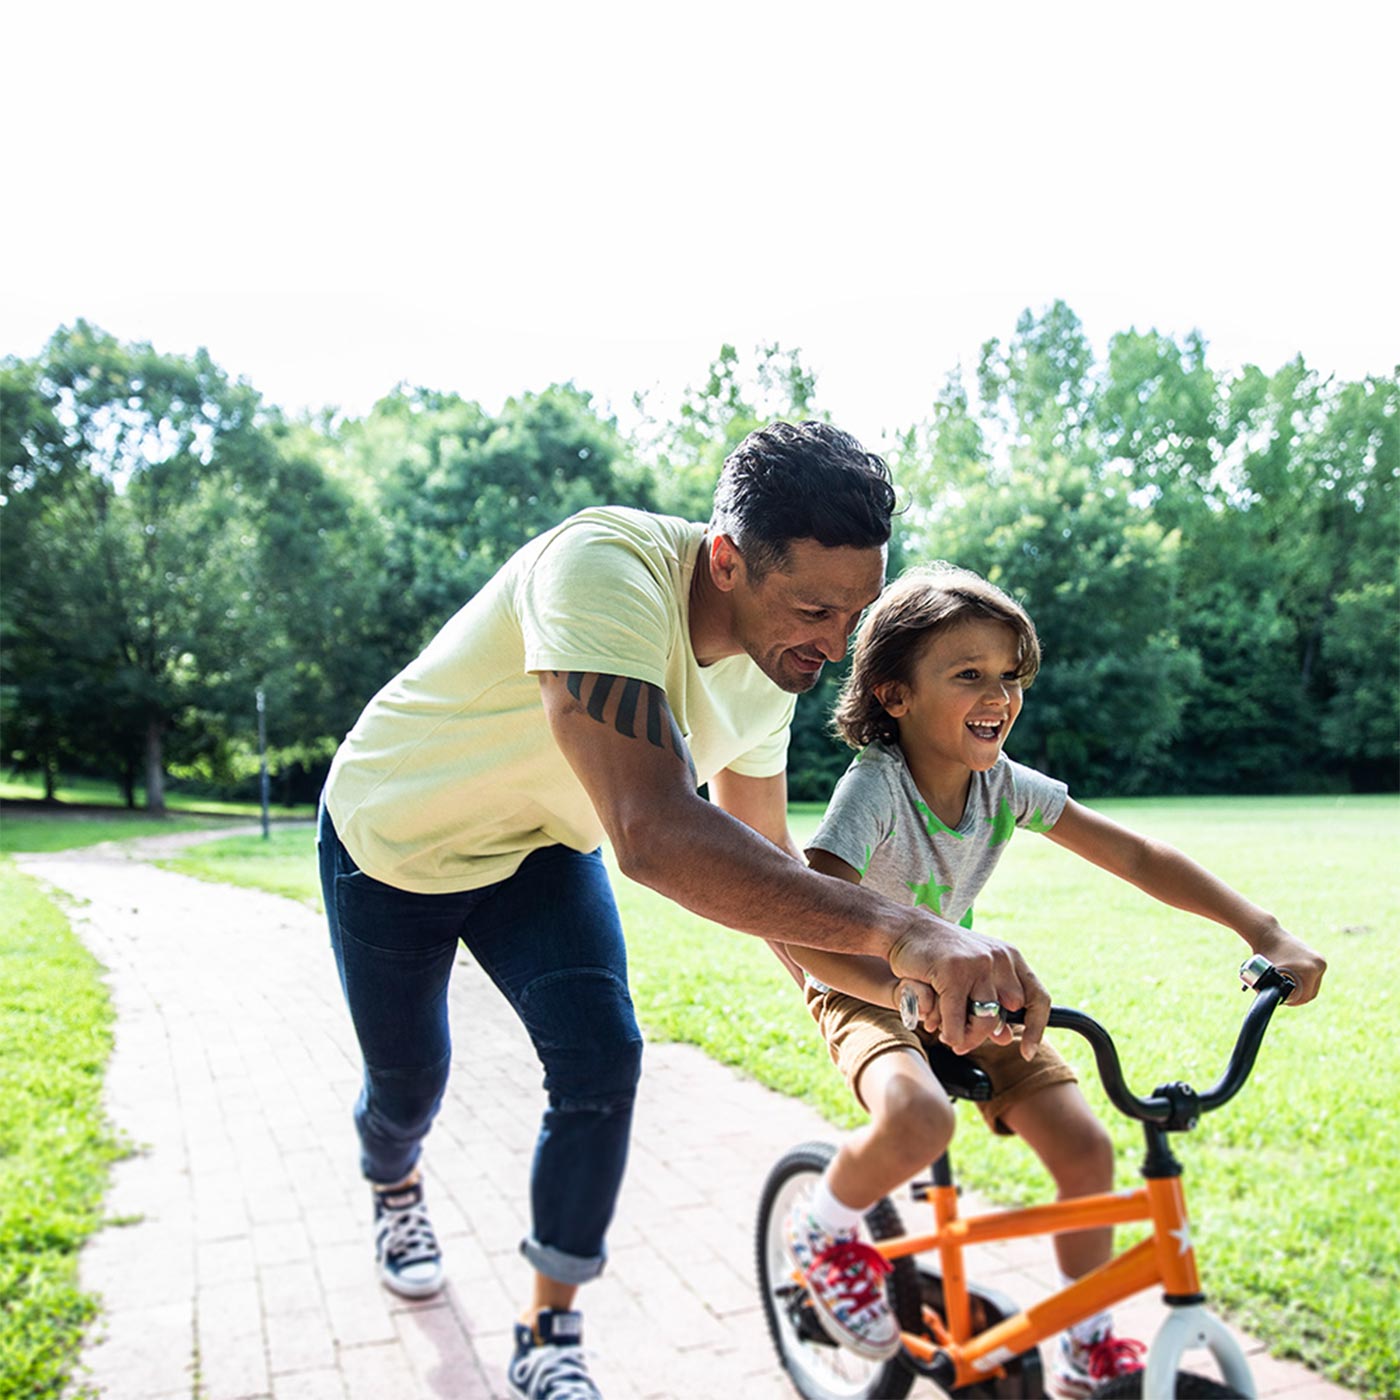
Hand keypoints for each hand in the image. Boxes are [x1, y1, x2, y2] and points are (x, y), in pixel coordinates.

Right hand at [888, 911, 1049, 1057]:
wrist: (906, 929)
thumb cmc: (940, 954)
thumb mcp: (973, 974)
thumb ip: (991, 1002)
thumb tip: (1006, 1038)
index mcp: (1010, 957)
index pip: (1038, 998)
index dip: (1036, 1029)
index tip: (1028, 1052)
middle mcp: (999, 958)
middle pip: (1005, 1015)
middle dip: (983, 1035)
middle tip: (965, 1043)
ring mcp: (977, 963)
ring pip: (984, 1020)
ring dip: (966, 1038)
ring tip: (951, 1040)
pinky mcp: (953, 971)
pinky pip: (956, 1018)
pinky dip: (949, 1032)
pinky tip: (938, 1031)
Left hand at [1251, 925, 1326, 1004]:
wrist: (1268, 934)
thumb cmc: (1266, 953)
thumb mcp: (1268, 974)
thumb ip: (1271, 989)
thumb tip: (1269, 1002)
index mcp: (1311, 969)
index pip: (1307, 995)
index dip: (1295, 1002)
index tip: (1284, 1002)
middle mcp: (1319, 964)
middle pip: (1312, 991)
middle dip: (1300, 997)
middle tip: (1286, 998)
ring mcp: (1320, 960)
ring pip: (1313, 983)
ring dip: (1303, 988)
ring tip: (1289, 990)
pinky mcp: (1318, 957)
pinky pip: (1314, 975)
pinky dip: (1305, 980)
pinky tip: (1295, 981)